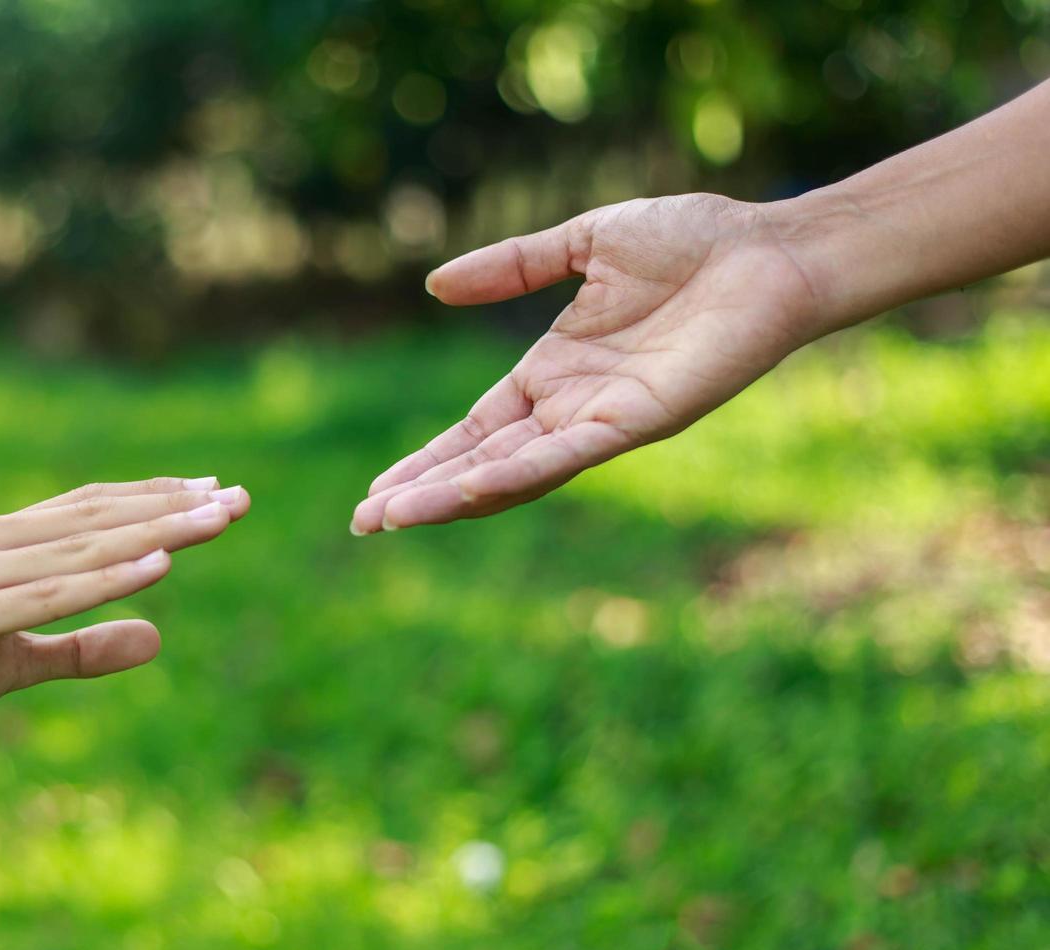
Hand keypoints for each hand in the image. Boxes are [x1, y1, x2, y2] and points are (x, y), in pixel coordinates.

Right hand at [0, 477, 249, 752]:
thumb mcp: (13, 663)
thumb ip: (83, 648)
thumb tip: (159, 639)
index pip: (90, 510)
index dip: (154, 501)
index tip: (213, 495)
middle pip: (98, 518)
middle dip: (173, 507)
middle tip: (239, 497)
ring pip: (84, 548)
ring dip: (157, 531)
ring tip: (218, 519)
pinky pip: (49, 594)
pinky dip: (107, 579)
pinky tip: (159, 567)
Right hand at [351, 193, 822, 532]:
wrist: (768, 249)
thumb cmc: (692, 242)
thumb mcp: (582, 243)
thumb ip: (511, 268)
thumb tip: (435, 286)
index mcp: (554, 372)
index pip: (475, 429)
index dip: (425, 458)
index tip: (375, 490)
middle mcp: (571, 407)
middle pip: (480, 461)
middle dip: (422, 492)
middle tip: (363, 524)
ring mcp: (602, 420)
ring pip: (513, 472)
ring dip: (451, 496)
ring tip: (394, 519)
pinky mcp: (638, 422)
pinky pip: (566, 455)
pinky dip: (516, 475)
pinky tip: (467, 490)